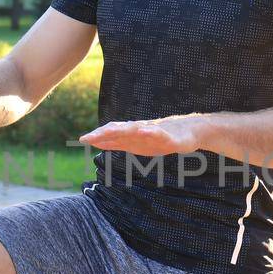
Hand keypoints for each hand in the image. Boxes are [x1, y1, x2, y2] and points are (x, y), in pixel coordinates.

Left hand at [79, 115, 204, 155]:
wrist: (189, 132)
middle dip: (104, 133)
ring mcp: (155, 132)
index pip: (112, 133)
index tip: (82, 140)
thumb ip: (120, 142)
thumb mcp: (138, 143)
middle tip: (88, 138)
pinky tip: (144, 131)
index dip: (98, 136)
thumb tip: (100, 143)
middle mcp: (141, 130)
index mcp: (133, 134)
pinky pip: (159, 133)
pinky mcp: (169, 136)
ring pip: (136, 130)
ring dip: (122, 130)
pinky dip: (151, 131)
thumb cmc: (161, 137)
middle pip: (120, 130)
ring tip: (108, 131)